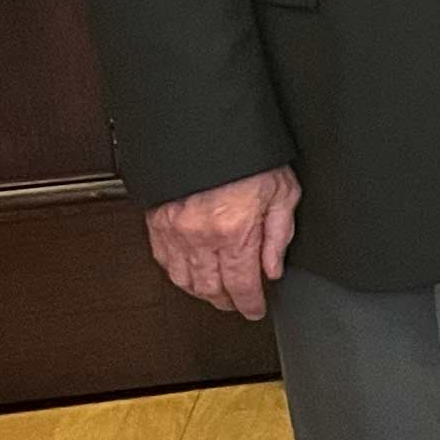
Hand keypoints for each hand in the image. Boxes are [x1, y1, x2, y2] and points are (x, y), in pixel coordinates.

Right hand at [146, 167, 299, 320]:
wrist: (208, 129)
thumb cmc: (247, 155)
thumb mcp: (282, 192)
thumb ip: (279, 235)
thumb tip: (274, 268)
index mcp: (234, 232)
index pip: (242, 285)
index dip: (249, 304)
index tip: (255, 310)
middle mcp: (200, 237)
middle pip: (210, 288)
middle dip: (226, 301)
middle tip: (238, 303)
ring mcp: (174, 230)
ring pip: (183, 279)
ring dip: (201, 292)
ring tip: (216, 293)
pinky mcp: (156, 221)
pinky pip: (162, 260)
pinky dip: (176, 273)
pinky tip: (188, 272)